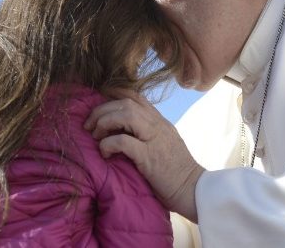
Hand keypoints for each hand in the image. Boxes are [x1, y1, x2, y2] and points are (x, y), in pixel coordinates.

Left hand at [84, 89, 205, 221]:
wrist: (194, 190)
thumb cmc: (177, 172)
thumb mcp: (165, 144)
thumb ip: (148, 133)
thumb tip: (123, 130)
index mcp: (160, 122)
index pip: (136, 97)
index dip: (114, 93)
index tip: (98, 100)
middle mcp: (157, 125)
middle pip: (125, 103)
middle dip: (102, 110)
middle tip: (89, 126)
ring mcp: (154, 139)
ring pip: (125, 115)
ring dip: (104, 123)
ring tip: (96, 137)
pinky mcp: (149, 156)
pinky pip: (123, 141)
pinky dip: (108, 144)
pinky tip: (105, 153)